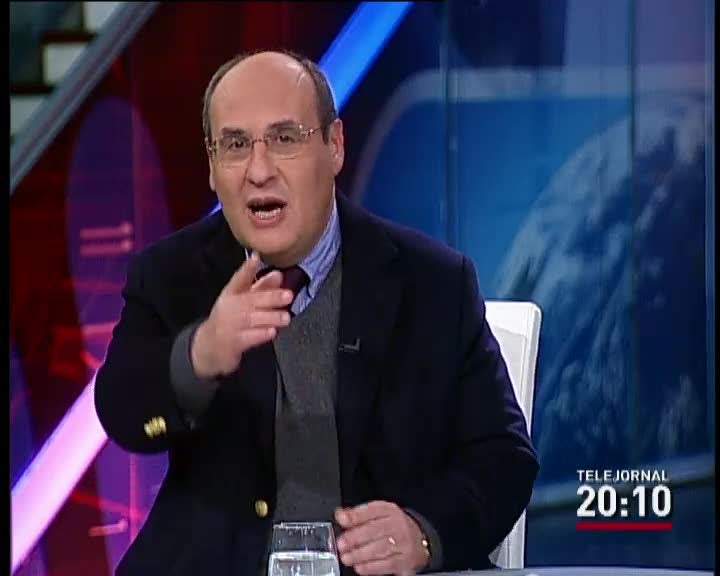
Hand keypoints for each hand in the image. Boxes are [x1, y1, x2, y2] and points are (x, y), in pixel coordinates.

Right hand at [191, 254, 292, 377]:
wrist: (211, 345)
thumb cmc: (231, 318)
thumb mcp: (241, 300)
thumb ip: (261, 287)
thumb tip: (278, 274)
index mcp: (231, 294)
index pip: (239, 279)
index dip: (247, 269)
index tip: (256, 258)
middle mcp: (230, 307)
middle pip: (251, 300)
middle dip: (271, 297)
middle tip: (288, 295)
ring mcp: (231, 325)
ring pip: (252, 320)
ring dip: (270, 317)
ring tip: (285, 317)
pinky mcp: (234, 342)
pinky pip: (249, 338)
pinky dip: (260, 335)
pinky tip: (272, 332)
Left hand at [335, 501, 429, 575]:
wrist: (420, 541)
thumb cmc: (393, 528)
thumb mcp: (379, 516)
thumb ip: (359, 515)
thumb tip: (341, 515)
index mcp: (389, 510)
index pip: (372, 510)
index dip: (356, 515)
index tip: (342, 520)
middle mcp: (398, 524)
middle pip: (375, 529)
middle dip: (355, 537)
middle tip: (341, 544)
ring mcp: (404, 542)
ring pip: (380, 548)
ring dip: (360, 554)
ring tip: (347, 558)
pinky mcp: (405, 560)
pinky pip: (387, 564)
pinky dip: (371, 567)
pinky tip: (360, 567)